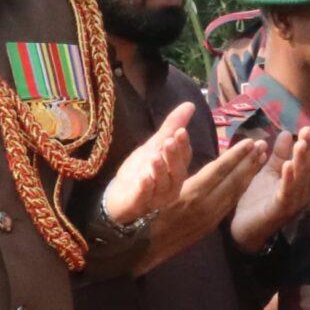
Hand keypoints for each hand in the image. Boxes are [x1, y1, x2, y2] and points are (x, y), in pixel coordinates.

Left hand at [101, 103, 192, 225]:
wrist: (119, 196)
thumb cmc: (141, 171)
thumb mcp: (154, 146)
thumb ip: (170, 127)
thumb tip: (190, 105)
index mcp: (176, 171)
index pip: (185, 158)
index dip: (184, 146)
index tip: (181, 131)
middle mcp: (170, 186)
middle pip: (177, 172)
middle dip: (173, 157)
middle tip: (169, 142)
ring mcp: (155, 198)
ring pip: (162, 185)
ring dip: (159, 171)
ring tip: (154, 157)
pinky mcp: (138, 205)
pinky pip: (144, 198)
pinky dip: (145, 188)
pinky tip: (144, 177)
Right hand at [148, 137, 264, 260]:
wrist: (138, 249)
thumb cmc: (140, 212)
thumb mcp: (156, 187)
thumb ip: (176, 168)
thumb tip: (189, 150)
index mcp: (191, 194)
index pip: (220, 171)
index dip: (236, 155)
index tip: (250, 141)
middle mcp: (204, 208)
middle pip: (233, 182)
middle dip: (249, 162)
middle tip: (263, 144)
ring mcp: (208, 220)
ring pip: (234, 194)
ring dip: (249, 175)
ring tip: (260, 158)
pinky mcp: (208, 228)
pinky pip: (229, 205)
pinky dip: (240, 189)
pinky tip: (245, 181)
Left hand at [231, 127, 309, 252]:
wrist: (242, 227)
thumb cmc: (256, 199)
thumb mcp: (268, 172)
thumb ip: (278, 155)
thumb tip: (287, 133)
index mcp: (297, 183)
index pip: (305, 161)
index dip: (309, 145)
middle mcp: (299, 193)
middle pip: (305, 168)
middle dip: (308, 150)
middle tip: (309, 131)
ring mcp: (291, 203)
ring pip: (299, 179)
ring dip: (300, 161)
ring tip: (300, 144)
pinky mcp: (280, 211)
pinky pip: (285, 193)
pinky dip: (287, 179)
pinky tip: (287, 166)